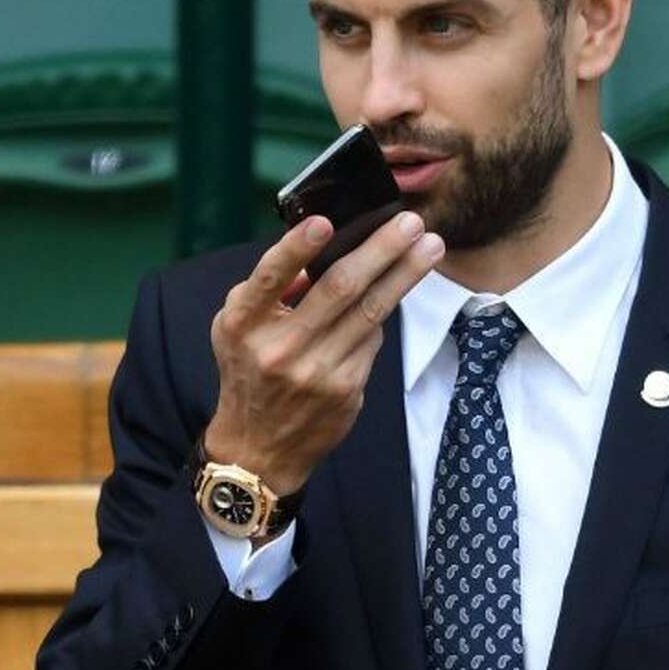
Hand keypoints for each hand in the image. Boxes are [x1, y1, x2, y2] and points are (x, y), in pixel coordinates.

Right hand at [205, 210, 442, 494]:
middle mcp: (280, 348)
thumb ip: (268, 290)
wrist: (260, 447)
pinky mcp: (347, 388)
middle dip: (381, 250)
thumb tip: (319, 251)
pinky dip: (381, 312)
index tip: (324, 222)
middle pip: (340, 289)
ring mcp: (317, 371)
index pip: (270, 278)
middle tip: (412, 222)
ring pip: (371, 312)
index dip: (296, 248)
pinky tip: (395, 290)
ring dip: (405, 275)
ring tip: (430, 246)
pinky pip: (373, 338)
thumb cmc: (251, 372)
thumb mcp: (238, 328)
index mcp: (243, 324)